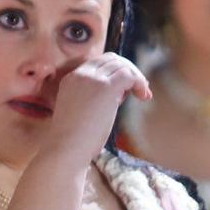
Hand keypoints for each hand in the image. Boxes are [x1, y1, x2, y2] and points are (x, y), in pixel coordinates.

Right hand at [39, 54, 151, 170]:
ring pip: (122, 66)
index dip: (117, 72)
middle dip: (129, 71)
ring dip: (137, 78)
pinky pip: (129, 76)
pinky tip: (143, 97)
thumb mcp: (82, 112)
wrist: (65, 149)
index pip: (99, 63)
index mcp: (71, 79)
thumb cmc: (74, 141)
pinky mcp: (105, 88)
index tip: (127, 90)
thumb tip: (120, 93)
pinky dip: (140, 83)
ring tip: (143, 95)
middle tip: (140, 89)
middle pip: (112, 59)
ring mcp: (93, 79)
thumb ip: (96, 98)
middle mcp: (81, 74)